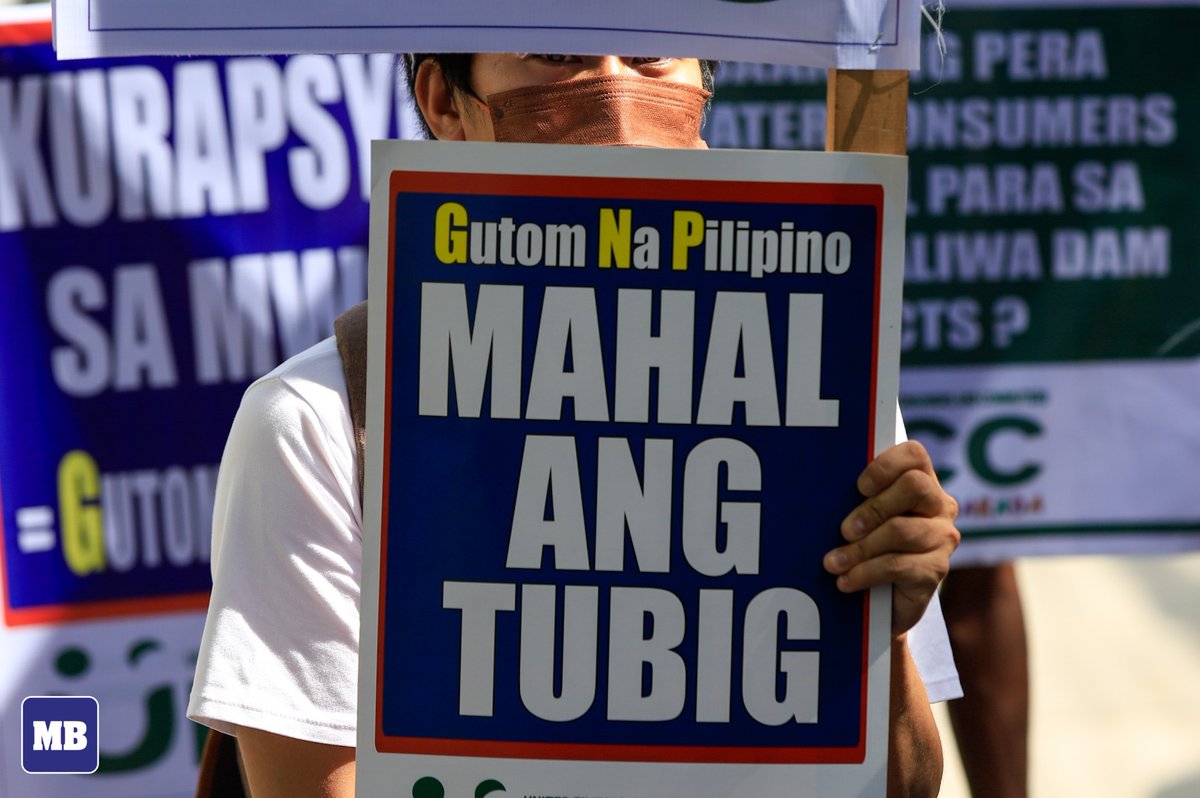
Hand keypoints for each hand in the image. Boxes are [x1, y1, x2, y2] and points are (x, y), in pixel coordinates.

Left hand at [823, 440, 959, 635]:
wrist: (880, 602)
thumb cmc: (865, 547)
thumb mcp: (860, 518)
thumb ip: (855, 499)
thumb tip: (819, 489)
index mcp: (921, 482)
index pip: (914, 454)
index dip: (886, 465)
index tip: (860, 486)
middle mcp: (939, 506)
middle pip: (914, 486)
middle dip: (873, 507)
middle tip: (844, 530)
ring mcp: (942, 538)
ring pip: (901, 530)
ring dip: (859, 548)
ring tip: (832, 563)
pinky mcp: (936, 570)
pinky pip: (898, 565)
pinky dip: (864, 573)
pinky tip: (845, 581)